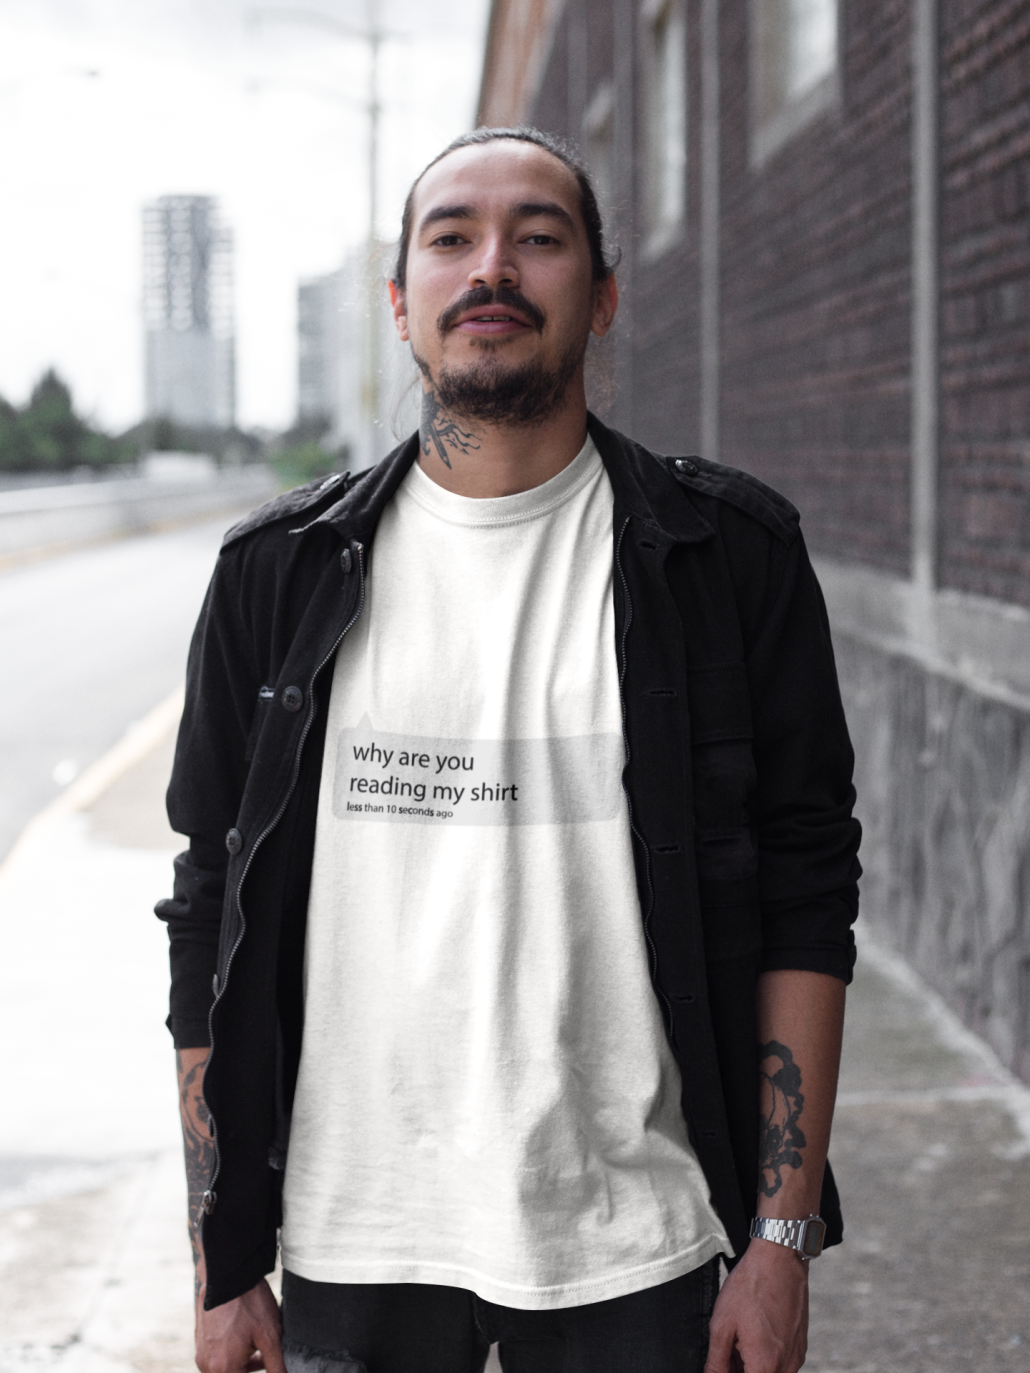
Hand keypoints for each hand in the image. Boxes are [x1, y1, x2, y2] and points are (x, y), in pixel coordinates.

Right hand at [195, 1278, 285, 1372]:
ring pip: (226, 1366)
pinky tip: (244, 1333)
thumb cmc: (249, 1303)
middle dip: (252, 1366)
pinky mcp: (199, 1340)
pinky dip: (232, 1350)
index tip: (266, 1357)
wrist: (227, 1273)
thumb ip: (276, 1366)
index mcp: (223, 1368)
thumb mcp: (270, 1336)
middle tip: (265, 1352)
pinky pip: (217, 1355)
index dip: (259, 1367)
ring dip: (242, 1360)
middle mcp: (206, 1365)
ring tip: (257, 1341)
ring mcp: (201, 1352)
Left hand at [704, 1240, 808, 1372]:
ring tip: (739, 1339)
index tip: (722, 1363)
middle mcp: (787, 1366)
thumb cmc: (751, 1286)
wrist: (779, 1259)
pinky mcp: (800, 1345)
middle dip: (739, 1370)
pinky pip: (781, 1363)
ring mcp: (796, 1356)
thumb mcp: (722, 1324)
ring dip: (752, 1365)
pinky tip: (753, 1333)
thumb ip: (716, 1361)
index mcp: (765, 1365)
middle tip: (727, 1351)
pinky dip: (765, 1357)